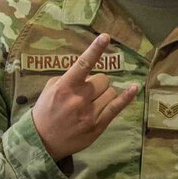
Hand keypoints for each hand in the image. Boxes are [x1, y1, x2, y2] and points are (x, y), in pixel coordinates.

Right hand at [32, 33, 139, 159]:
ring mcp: (90, 113)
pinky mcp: (99, 125)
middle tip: (87, 92)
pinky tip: (135, 88)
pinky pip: (117, 107)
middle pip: (103, 79)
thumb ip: (68, 77)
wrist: (42, 141)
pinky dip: (127, 97)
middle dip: (97, 82)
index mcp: (65, 87)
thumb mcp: (51, 89)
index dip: (95, 50)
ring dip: (105, 93)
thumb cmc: (46, 111)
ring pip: (111, 92)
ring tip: (92, 101)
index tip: (105, 37)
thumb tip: (87, 69)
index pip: (83, 65)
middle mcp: (79, 99)